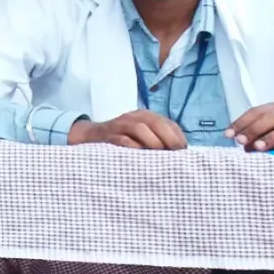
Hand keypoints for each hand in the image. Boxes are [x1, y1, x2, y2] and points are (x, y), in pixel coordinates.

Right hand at [69, 109, 187, 150]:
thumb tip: (180, 153)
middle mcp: (133, 117)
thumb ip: (157, 138)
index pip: (168, 123)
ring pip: (139, 128)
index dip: (178, 136)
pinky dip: (133, 148)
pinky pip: (122, 140)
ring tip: (159, 156)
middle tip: (175, 154)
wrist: (90, 136)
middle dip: (169, 138)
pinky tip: (140, 157)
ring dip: (152, 142)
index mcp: (145, 116)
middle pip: (155, 123)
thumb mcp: (141, 135)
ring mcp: (119, 125)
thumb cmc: (122, 140)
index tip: (183, 151)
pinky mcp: (107, 136)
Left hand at [230, 101, 273, 155]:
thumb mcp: (267, 136)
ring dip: (273, 136)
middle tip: (241, 141)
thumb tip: (242, 144)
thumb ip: (254, 138)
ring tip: (259, 147)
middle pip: (273, 116)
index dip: (242, 122)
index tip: (228, 135)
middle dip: (254, 129)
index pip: (258, 111)